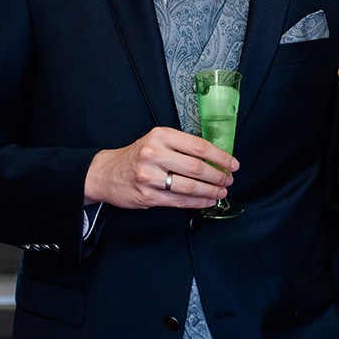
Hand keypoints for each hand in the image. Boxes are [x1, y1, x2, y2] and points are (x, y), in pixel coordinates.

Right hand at [84, 126, 238, 208]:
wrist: (105, 173)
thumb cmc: (136, 156)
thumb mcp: (157, 141)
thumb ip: (182, 146)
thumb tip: (215, 158)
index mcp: (161, 136)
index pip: (199, 147)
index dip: (220, 157)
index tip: (232, 163)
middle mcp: (154, 154)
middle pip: (197, 168)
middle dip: (219, 176)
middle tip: (229, 179)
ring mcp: (150, 176)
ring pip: (190, 186)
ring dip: (211, 191)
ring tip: (221, 191)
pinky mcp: (147, 195)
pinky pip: (179, 200)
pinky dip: (197, 202)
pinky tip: (207, 200)